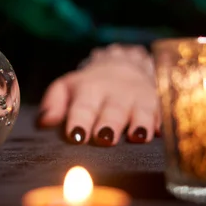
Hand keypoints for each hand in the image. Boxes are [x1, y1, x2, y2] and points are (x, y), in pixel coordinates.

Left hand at [37, 44, 159, 145]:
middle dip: (109, 124)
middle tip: (104, 138)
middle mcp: (115, 92)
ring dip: (139, 123)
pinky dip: (160, 122)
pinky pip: (161, 113)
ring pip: (140, 111)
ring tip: (137, 136)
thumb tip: (44, 122)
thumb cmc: (88, 87)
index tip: (76, 136)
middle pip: (113, 110)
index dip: (80, 121)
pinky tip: (159, 133)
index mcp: (89, 88)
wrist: (124, 66)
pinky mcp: (157, 105)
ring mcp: (139, 98)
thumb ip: (53, 104)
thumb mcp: (66, 88)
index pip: (83, 106)